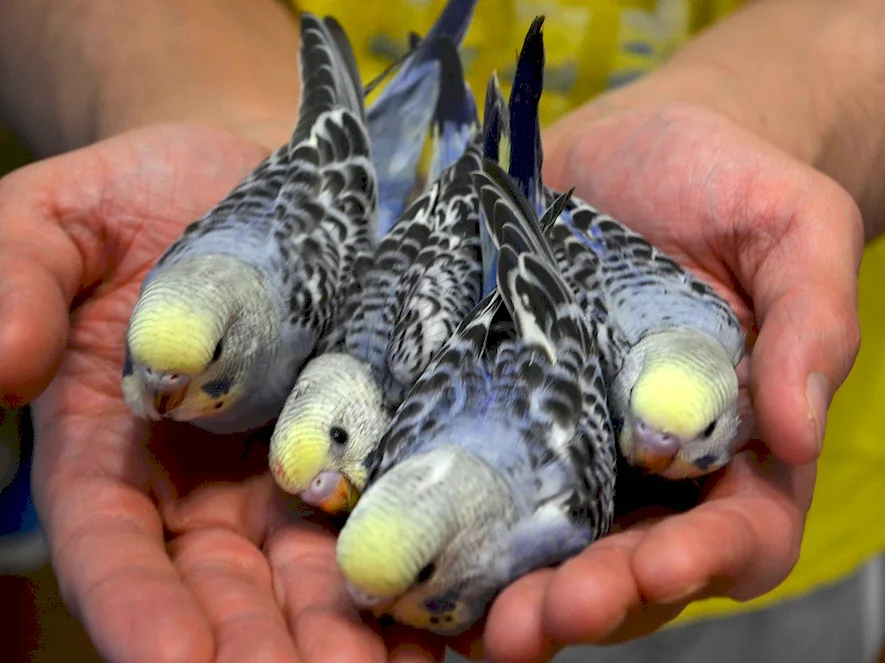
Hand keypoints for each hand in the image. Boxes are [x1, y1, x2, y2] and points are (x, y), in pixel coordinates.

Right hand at [1, 124, 438, 662]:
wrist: (249, 172)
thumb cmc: (139, 197)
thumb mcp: (58, 223)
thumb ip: (16, 281)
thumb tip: (1, 362)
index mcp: (113, 458)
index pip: (117, 552)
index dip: (140, 610)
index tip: (177, 662)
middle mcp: (205, 491)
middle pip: (231, 591)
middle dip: (267, 649)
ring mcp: (295, 479)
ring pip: (318, 577)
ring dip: (353, 635)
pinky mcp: (371, 449)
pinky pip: (394, 520)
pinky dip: (422, 575)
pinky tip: (455, 613)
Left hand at [455, 99, 862, 660]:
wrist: (640, 147)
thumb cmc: (734, 184)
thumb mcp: (797, 228)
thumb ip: (814, 320)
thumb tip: (803, 432)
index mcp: (737, 444)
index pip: (739, 535)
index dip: (700, 564)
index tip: (655, 569)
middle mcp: (652, 469)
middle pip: (629, 567)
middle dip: (585, 602)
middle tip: (530, 622)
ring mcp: (570, 447)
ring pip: (546, 547)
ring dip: (506, 591)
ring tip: (461, 616)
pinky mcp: (501, 411)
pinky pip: (476, 478)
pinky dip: (443, 517)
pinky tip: (398, 526)